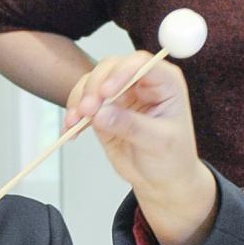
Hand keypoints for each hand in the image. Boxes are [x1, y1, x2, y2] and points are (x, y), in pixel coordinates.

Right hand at [65, 52, 215, 244]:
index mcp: (165, 82)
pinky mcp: (103, 109)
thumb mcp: (158, 143)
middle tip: (87, 110)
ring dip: (80, 98)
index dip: (121, 72)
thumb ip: (131, 126)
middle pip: (111, 68)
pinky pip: (83, 102)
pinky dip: (74, 113)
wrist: (161, 181)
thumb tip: (102, 114)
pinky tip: (71, 129)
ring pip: (93, 82)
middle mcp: (141, 82)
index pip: (141, 64)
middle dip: (95, 86)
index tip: (106, 91)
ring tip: (75, 122)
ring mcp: (120, 94)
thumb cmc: (172, 159)